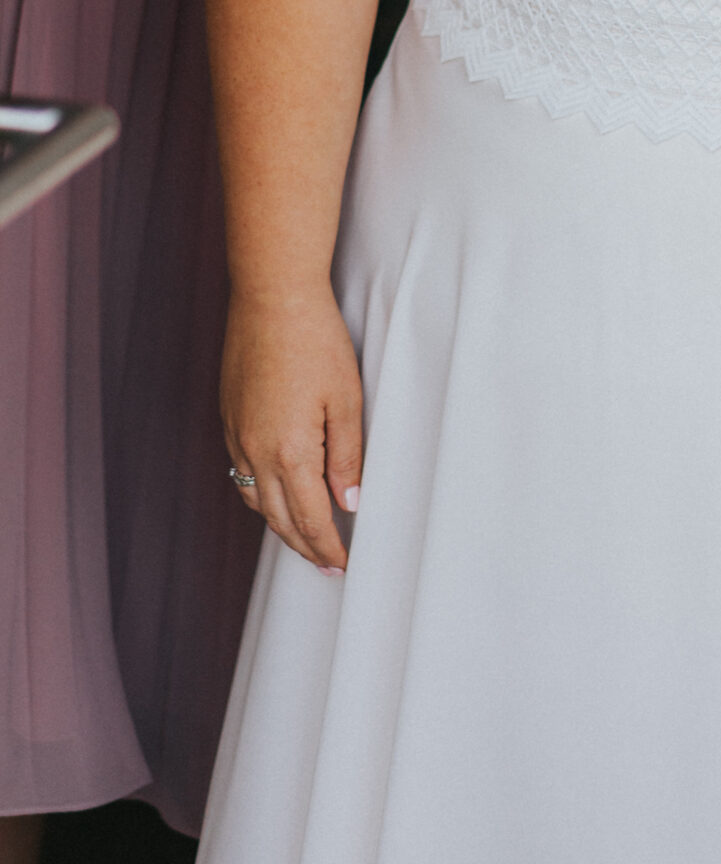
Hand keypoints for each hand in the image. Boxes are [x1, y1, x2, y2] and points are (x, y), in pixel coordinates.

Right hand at [222, 286, 363, 569]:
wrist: (271, 297)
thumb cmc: (316, 342)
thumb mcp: (347, 400)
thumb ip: (348, 457)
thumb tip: (348, 503)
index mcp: (290, 453)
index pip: (311, 519)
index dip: (328, 547)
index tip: (344, 565)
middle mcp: (256, 453)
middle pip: (281, 519)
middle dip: (306, 546)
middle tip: (328, 566)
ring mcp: (237, 436)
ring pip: (257, 500)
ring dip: (281, 525)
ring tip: (304, 539)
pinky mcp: (230, 418)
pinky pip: (243, 474)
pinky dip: (261, 496)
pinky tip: (275, 494)